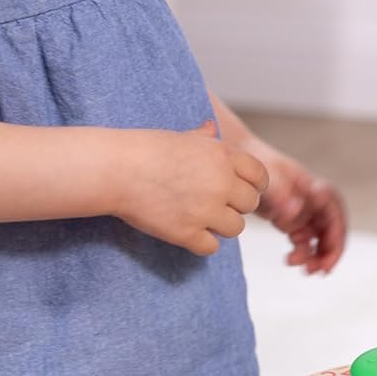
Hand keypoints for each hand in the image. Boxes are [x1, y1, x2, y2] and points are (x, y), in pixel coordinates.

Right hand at [113, 121, 268, 254]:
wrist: (116, 169)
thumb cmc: (145, 149)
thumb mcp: (181, 136)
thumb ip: (204, 138)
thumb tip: (210, 128)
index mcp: (224, 156)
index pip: (260, 176)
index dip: (253, 185)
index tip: (241, 190)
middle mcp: (221, 182)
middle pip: (250, 204)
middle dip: (235, 205)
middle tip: (215, 203)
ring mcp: (206, 209)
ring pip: (236, 228)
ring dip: (221, 225)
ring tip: (201, 217)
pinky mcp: (187, 232)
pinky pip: (211, 247)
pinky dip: (201, 242)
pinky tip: (187, 231)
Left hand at [255, 145, 347, 273]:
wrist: (237, 160)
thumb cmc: (255, 164)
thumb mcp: (268, 179)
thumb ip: (283, 197)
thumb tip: (296, 213)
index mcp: (314, 188)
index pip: (335, 214)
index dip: (337, 235)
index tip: (329, 255)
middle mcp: (313, 200)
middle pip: (332, 228)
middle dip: (329, 251)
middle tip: (319, 270)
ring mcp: (304, 210)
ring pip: (320, 238)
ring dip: (316, 255)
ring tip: (305, 269)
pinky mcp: (291, 218)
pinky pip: (304, 239)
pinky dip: (302, 252)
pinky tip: (290, 260)